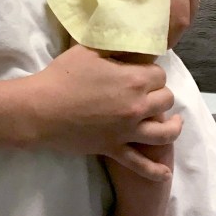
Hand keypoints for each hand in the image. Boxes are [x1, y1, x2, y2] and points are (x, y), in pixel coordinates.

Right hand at [27, 45, 181, 179]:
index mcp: (133, 80)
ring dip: (172, 126)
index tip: (142, 72)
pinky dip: (155, 170)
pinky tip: (165, 172)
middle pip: (166, 100)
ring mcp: (128, 131)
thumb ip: (113, 47)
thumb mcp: (88, 50)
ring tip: (173, 123)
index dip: (151, 72)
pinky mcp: (115, 148)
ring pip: (165, 133)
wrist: (41, 108)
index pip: (159, 74)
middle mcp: (137, 106)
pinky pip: (141, 164)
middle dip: (160, 94)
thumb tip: (128, 43)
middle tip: (149, 93)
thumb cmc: (62, 76)